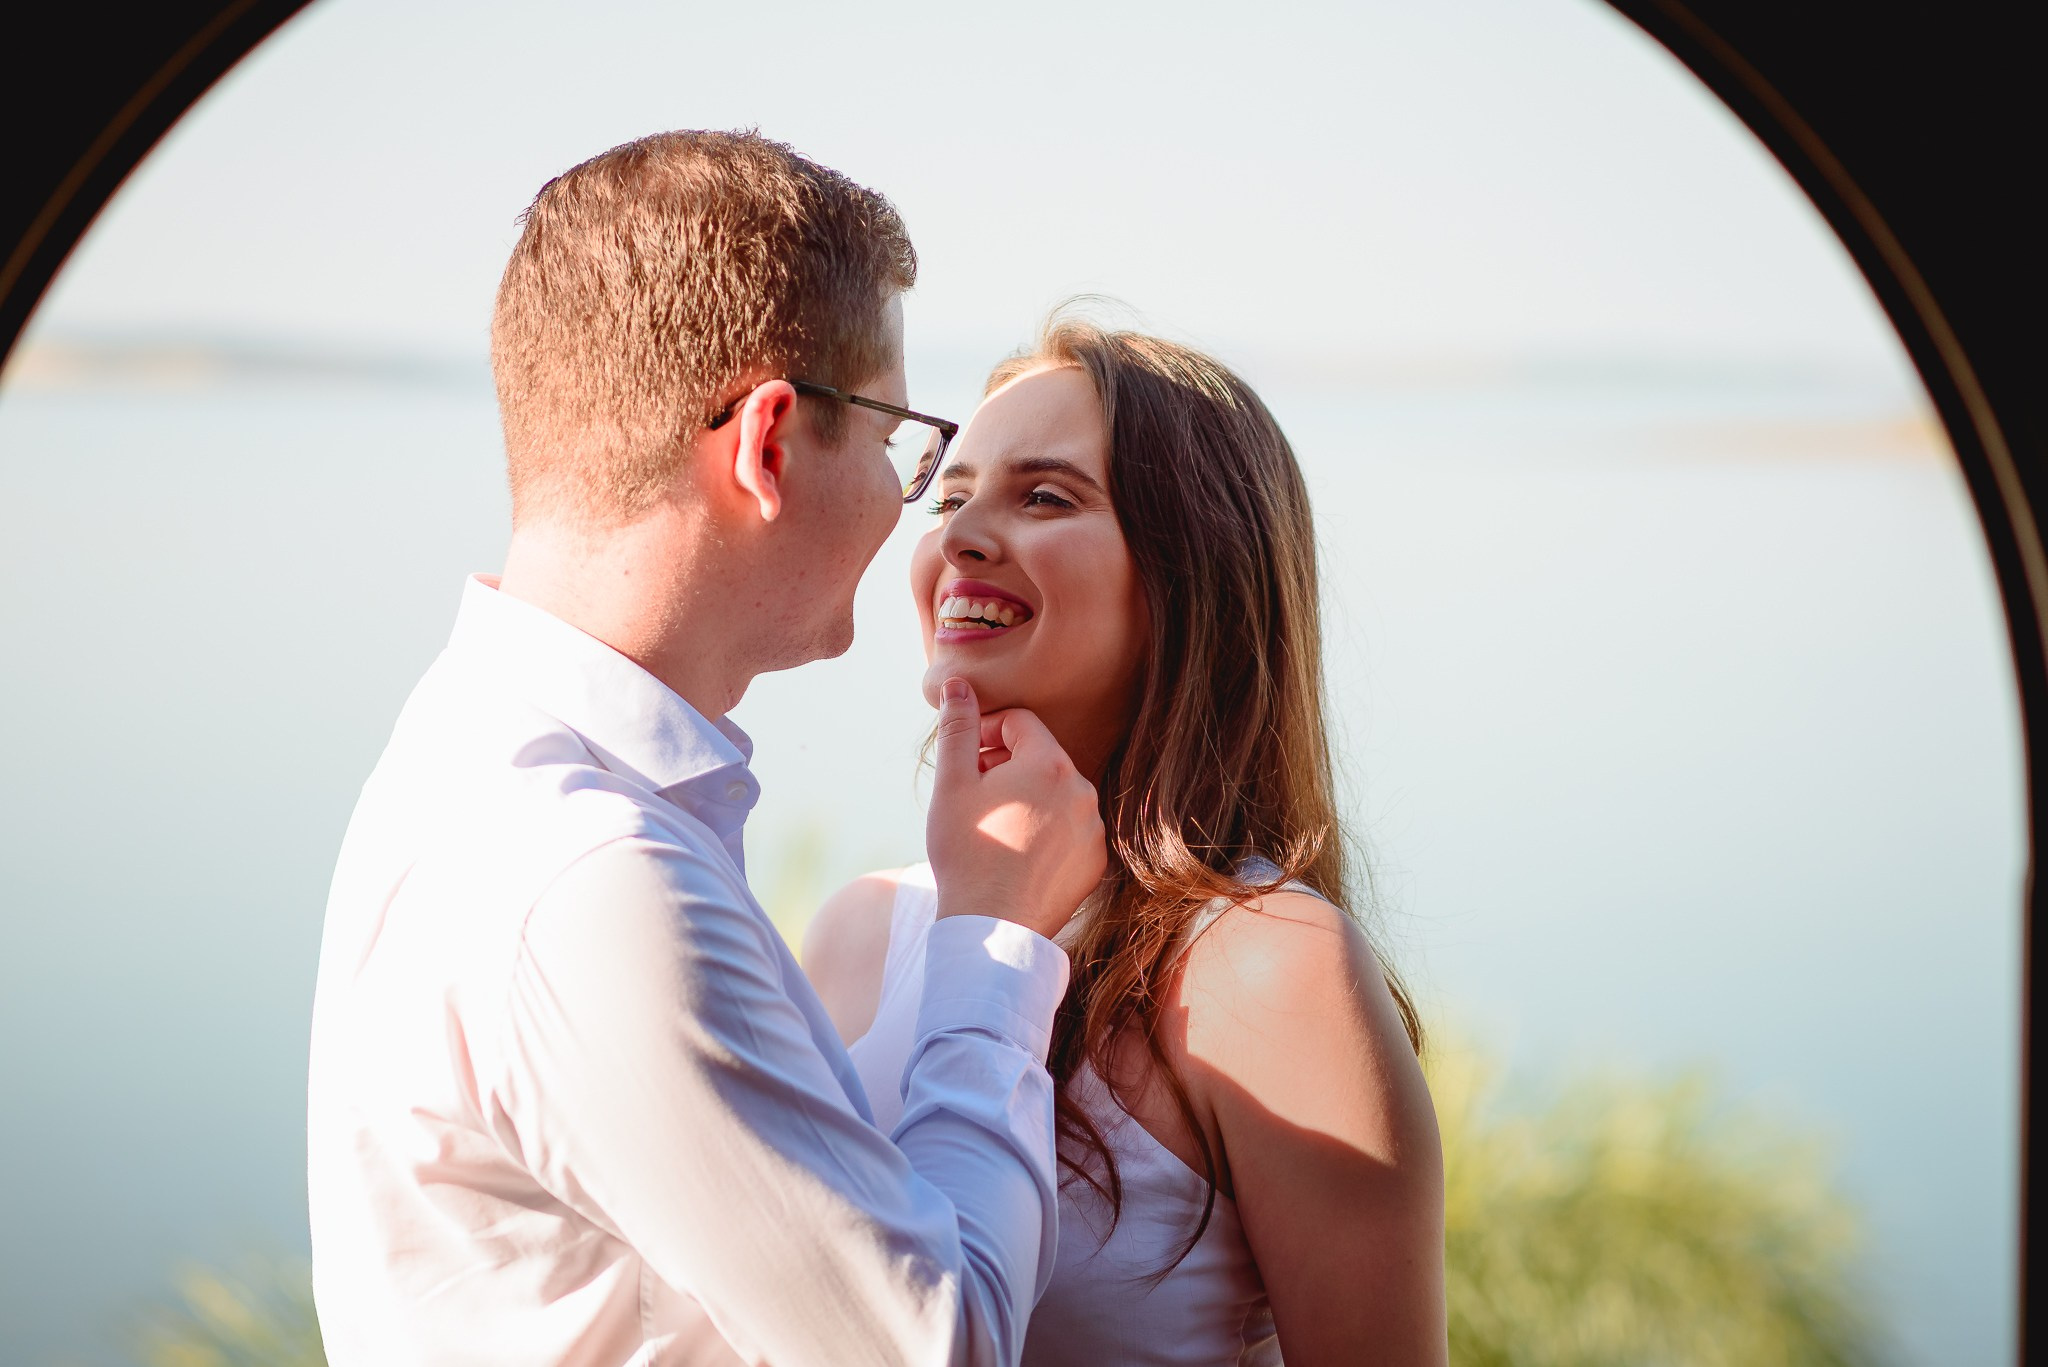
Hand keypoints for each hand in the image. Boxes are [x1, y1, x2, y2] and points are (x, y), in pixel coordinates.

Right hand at [926, 677, 1106, 939]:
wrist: (992, 927)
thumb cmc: (966, 851)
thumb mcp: (952, 783)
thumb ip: (958, 727)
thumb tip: (958, 684)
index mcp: (1050, 763)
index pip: (1019, 723)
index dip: (986, 734)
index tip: (966, 761)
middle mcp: (1083, 790)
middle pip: (1040, 758)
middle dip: (1005, 766)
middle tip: (973, 796)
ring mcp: (1094, 828)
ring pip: (1055, 795)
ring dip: (1026, 799)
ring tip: (993, 828)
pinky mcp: (1096, 861)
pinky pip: (1069, 830)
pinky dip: (1045, 832)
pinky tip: (1016, 854)